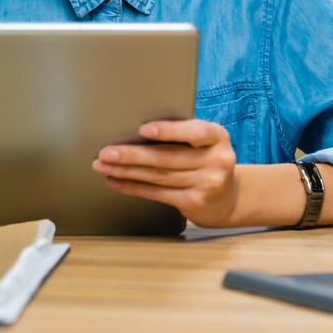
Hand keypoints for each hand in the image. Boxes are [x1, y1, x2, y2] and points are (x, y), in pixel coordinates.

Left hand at [92, 120, 237, 227]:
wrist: (228, 198)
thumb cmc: (207, 160)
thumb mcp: (205, 143)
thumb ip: (183, 134)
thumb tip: (135, 130)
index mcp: (218, 137)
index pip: (195, 132)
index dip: (169, 131)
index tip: (143, 129)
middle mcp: (217, 160)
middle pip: (169, 157)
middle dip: (133, 154)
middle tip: (107, 152)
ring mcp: (207, 184)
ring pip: (159, 176)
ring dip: (126, 171)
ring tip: (103, 165)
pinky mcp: (195, 202)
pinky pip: (158, 193)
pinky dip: (133, 187)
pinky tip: (117, 181)